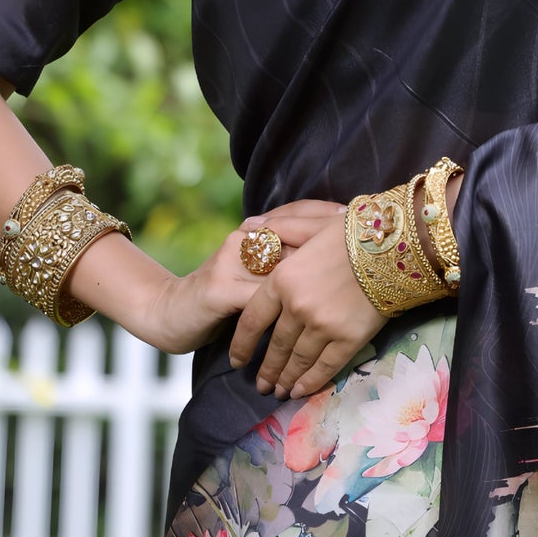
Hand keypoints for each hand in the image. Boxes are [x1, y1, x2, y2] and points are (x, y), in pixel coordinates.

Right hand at [137, 200, 349, 354]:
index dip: (331, 218)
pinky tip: (310, 321)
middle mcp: (244, 239)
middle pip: (297, 236)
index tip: (364, 224)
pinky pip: (260, 302)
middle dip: (331, 245)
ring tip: (348, 288)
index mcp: (255, 232)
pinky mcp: (219, 289)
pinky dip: (285, 314)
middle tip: (367, 251)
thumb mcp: (257, 276)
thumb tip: (335, 255)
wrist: (171, 314)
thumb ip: (287, 261)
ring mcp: (231, 261)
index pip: (298, 215)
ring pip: (282, 269)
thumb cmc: (222, 297)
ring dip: (315, 281)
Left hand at [228, 210, 387, 399]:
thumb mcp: (312, 224)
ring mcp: (324, 326)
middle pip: (276, 346)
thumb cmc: (354, 231)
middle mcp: (298, 307)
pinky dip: (310, 382)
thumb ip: (279, 229)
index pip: (253, 319)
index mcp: (284, 279)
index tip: (237, 360)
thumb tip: (248, 229)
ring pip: (298, 360)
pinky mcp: (349, 339)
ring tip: (279, 392)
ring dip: (286, 379)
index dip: (242, 344)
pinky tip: (300, 391)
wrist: (397, 246)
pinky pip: (324, 366)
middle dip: (266, 369)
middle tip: (261, 385)